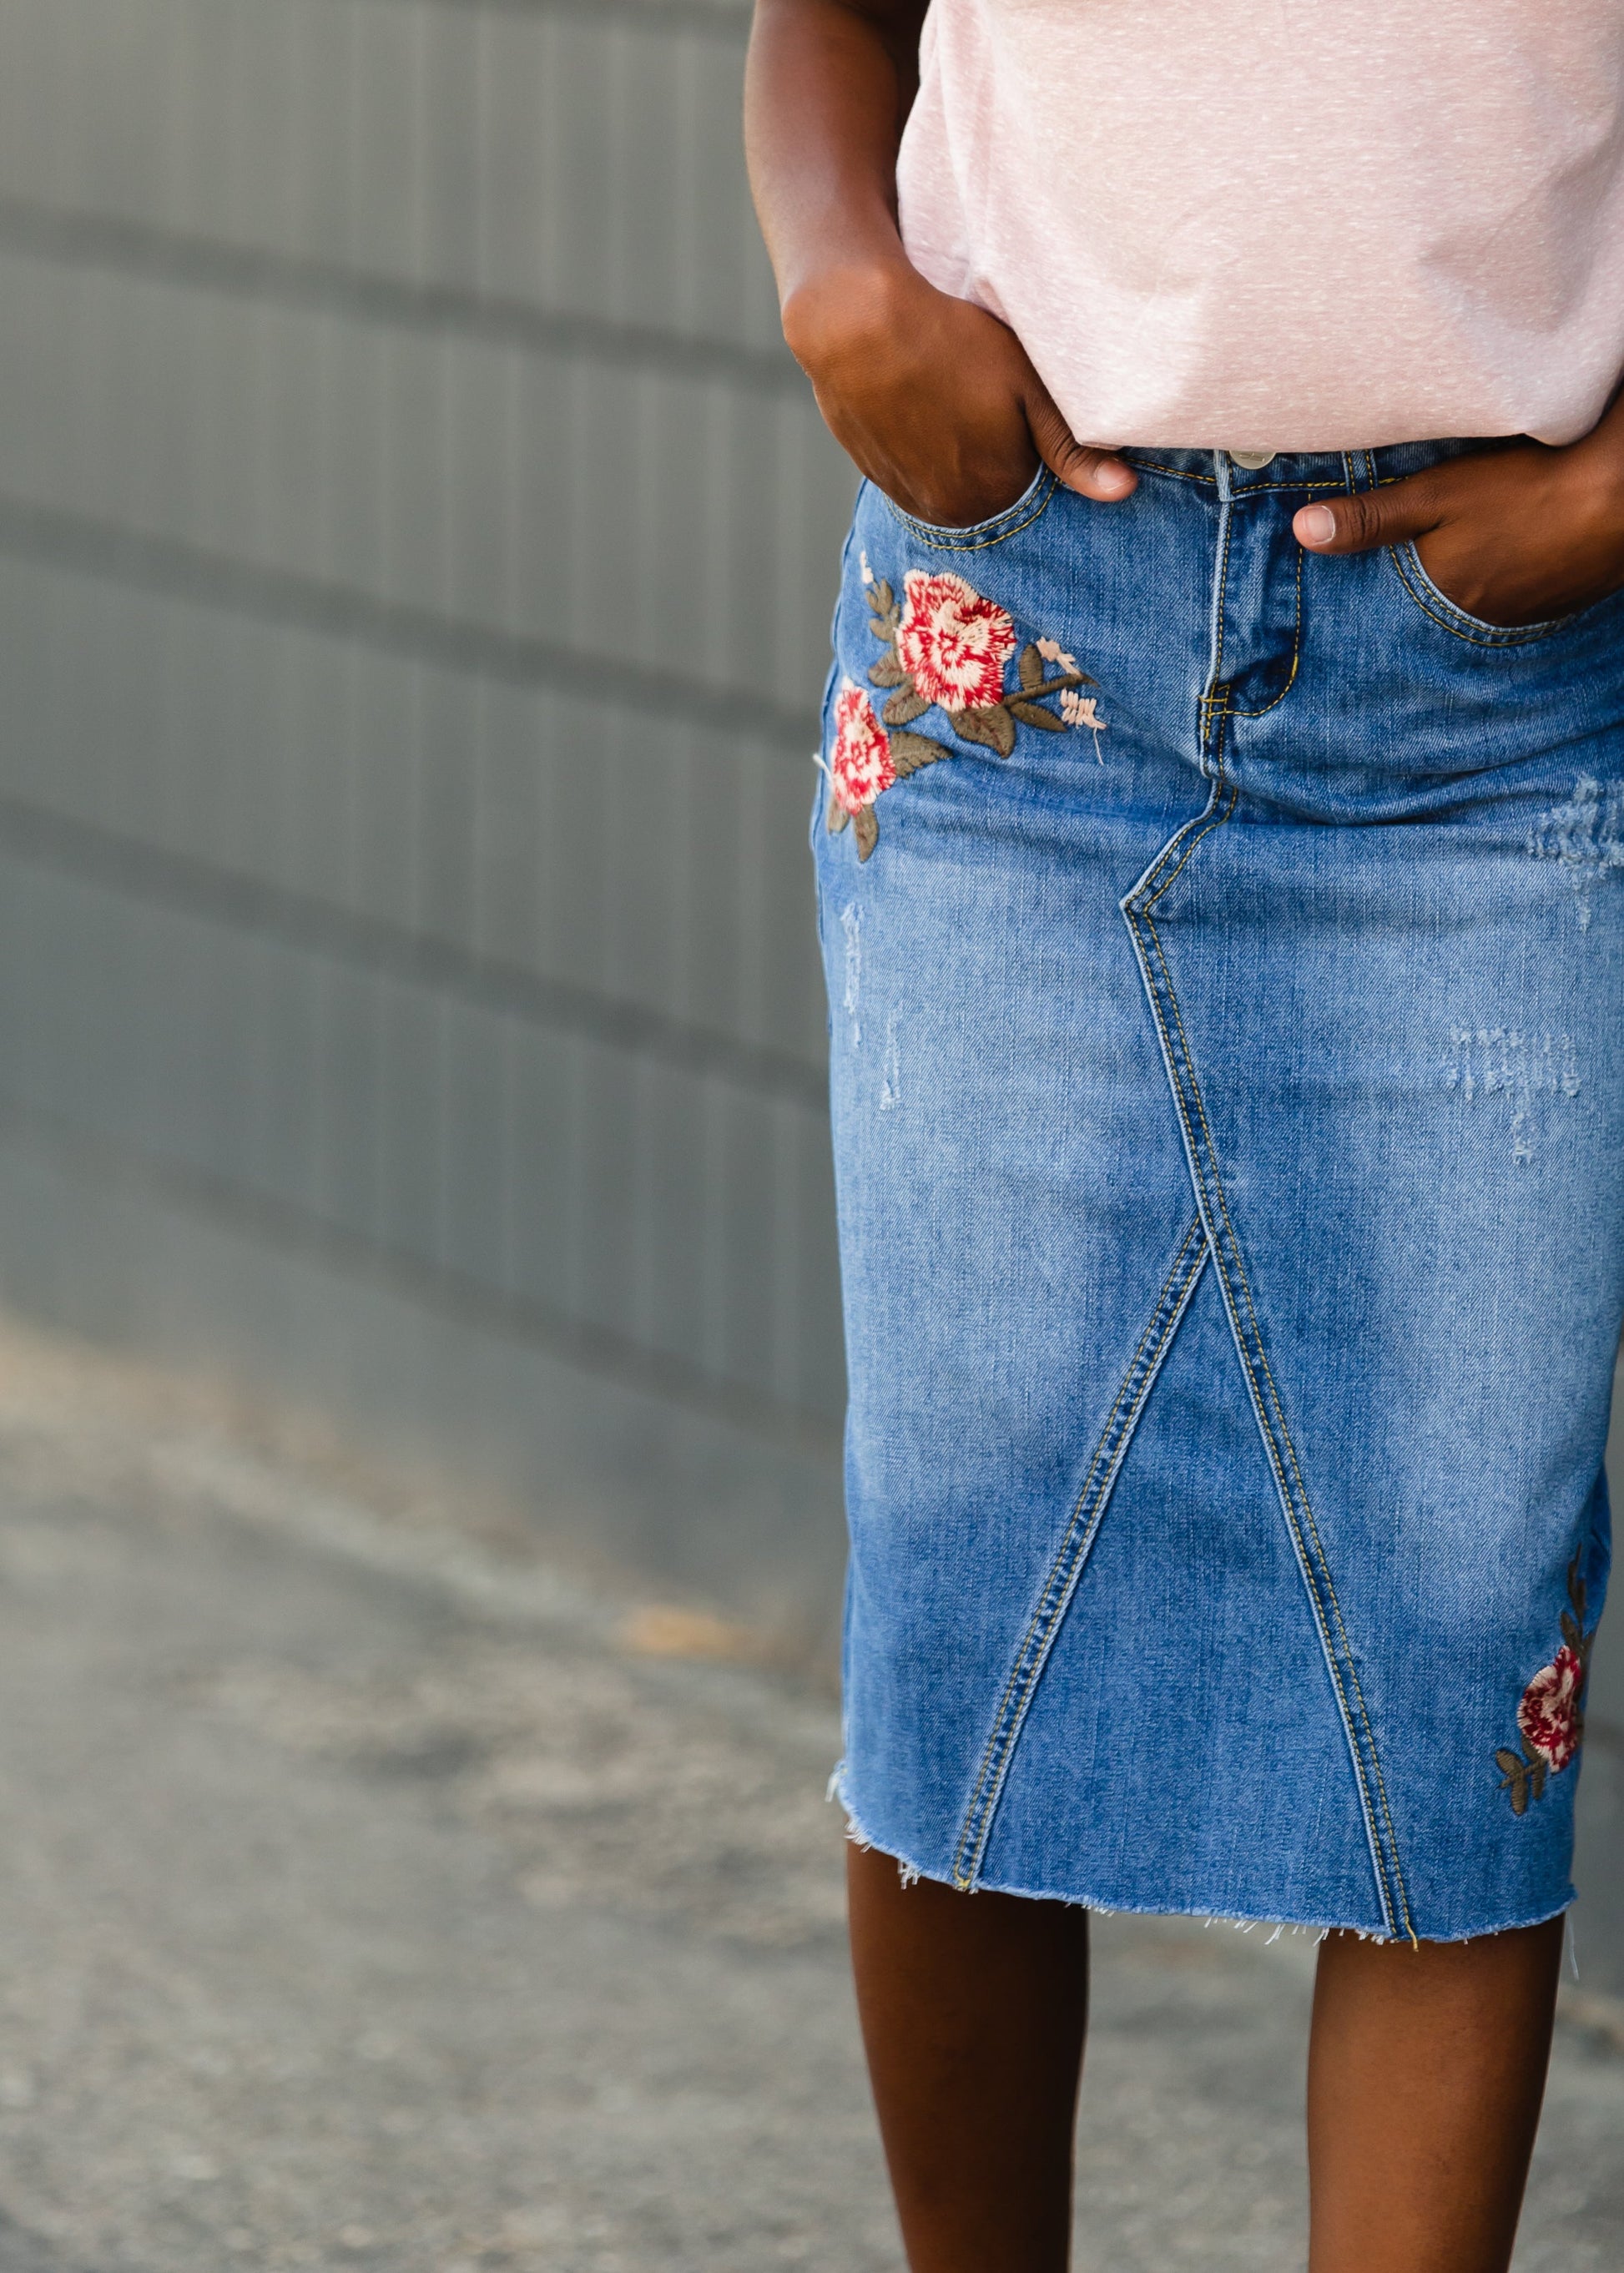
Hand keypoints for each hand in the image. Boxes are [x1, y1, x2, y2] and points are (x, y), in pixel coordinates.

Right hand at [782, 258, 1135, 526]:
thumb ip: (1074, 447)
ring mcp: (904, 495)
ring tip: (948, 397)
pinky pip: (910, 470)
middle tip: (982, 398)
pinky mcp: (871, 472)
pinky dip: (918, 446)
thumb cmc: (953, 345)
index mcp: (993, 496)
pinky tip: (918, 404)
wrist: (856, 324)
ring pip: (946, 479)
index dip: (1031, 444)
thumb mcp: (1028, 386)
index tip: (1021, 407)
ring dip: (953, 452)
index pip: (1031, 487)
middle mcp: (946, 511)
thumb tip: (1123, 493)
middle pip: (988, 490)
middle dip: (994, 454)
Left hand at [1292, 429, 1623, 627]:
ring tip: (1459, 571)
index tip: (1348, 618)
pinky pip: (1520, 600)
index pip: (1392, 614)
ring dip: (1466, 594)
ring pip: (1479, 609)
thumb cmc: (1525, 489)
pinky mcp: (1562, 599)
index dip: (1374, 610)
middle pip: (1437, 614)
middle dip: (1418, 605)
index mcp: (1444, 596)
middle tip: (1400, 601)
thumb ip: (1372, 518)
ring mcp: (1527, 613)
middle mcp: (1483, 618)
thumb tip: (1302, 532)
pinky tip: (1507, 562)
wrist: (1619, 496)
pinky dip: (1506, 586)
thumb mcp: (1436, 494)